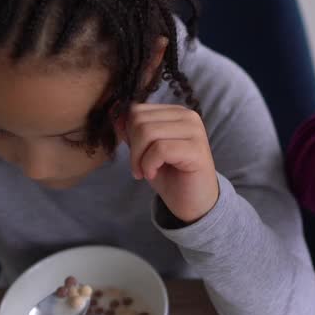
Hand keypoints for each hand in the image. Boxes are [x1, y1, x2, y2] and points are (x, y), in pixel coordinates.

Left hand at [121, 104, 218, 223]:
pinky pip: (159, 149)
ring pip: (148, 132)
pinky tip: (153, 174)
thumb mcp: (145, 151)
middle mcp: (188, 117)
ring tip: (145, 172)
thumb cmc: (171, 177)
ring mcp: (195, 131)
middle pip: (140, 120)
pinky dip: (149, 165)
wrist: (193, 203)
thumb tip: (117, 118)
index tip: (135, 156)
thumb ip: (133, 133)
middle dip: (132, 147)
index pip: (138, 110)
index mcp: (176, 113)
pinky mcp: (196, 150)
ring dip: (139, 158)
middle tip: (138, 168)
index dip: (128, 134)